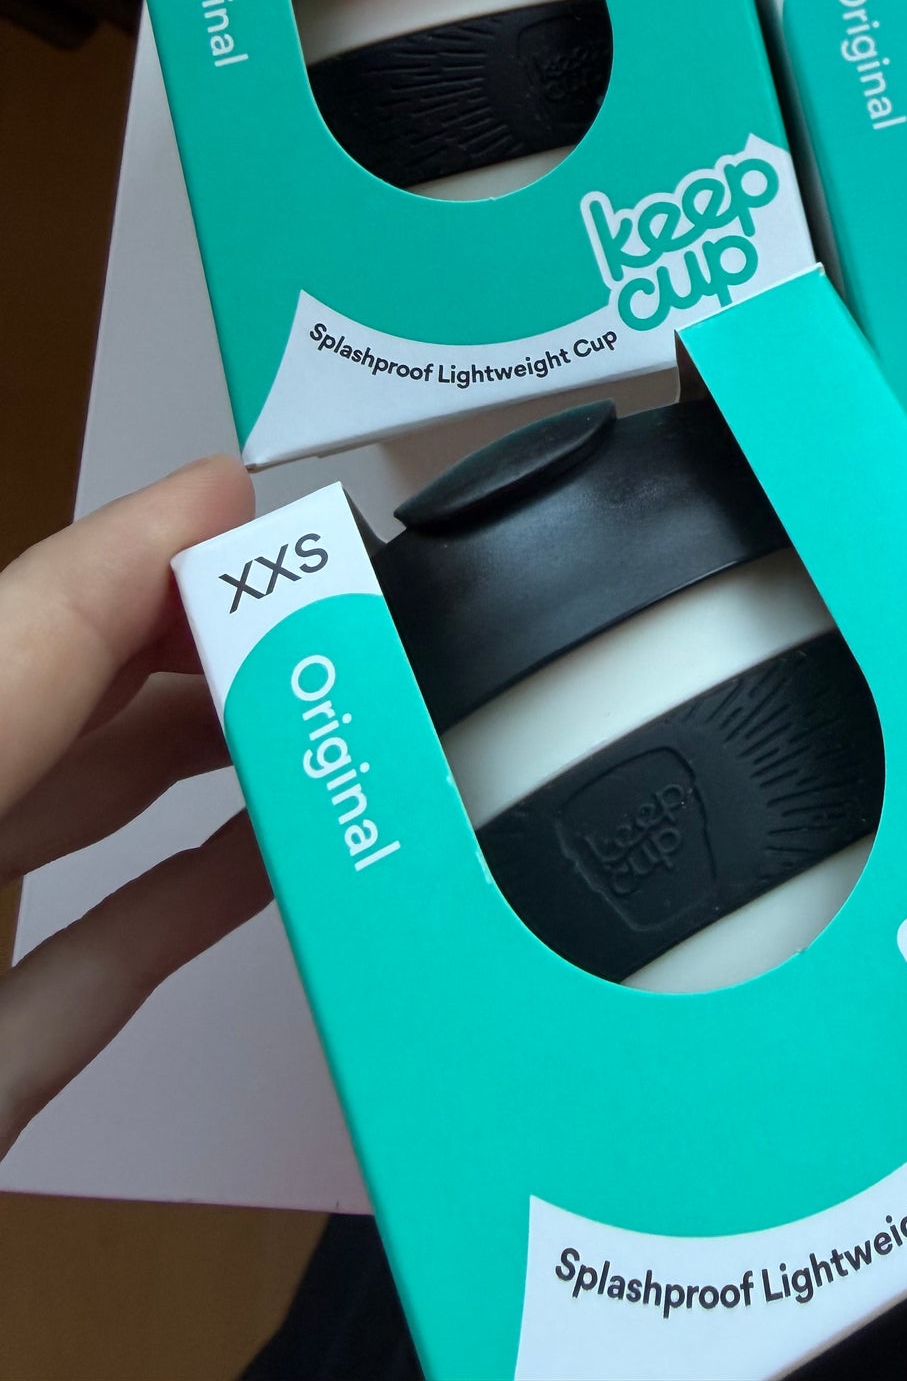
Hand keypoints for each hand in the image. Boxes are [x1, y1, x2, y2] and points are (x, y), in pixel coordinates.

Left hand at [0, 456, 270, 1158]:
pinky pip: (94, 958)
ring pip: (72, 814)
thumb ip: (29, 653)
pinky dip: (186, 897)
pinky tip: (273, 854)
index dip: (141, 547)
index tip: (265, 501)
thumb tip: (178, 497)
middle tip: (326, 607)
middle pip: (55, 699)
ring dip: (197, 751)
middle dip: (187, 639)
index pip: (23, 624)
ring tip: (316, 698)